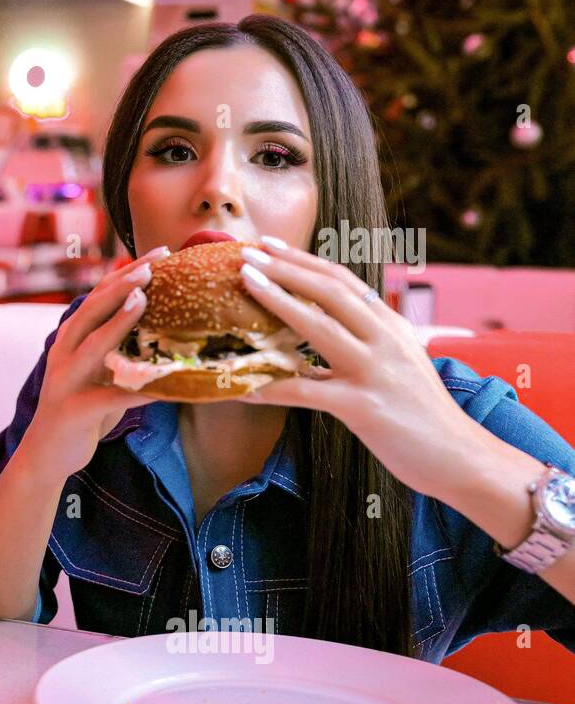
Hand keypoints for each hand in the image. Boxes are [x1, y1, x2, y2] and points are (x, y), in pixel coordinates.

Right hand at [22, 246, 171, 480]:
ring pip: (93, 344)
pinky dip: (135, 389)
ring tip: (144, 299)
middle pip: (92, 310)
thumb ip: (117, 348)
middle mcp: (63, 353)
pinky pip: (108, 396)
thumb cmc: (82, 410)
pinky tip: (161, 383)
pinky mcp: (74, 410)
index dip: (127, 273)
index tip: (159, 254)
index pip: (98, 296)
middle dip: (123, 285)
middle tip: (154, 265)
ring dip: (118, 321)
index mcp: (70, 339)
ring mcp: (65, 381)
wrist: (47, 455)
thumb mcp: (97, 372)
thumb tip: (163, 327)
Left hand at [236, 238, 480, 495]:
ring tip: (245, 284)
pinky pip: (306, 391)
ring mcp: (375, 370)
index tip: (270, 247)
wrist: (460, 457)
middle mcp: (386, 339)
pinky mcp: (363, 406)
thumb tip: (314, 342)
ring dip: (277, 301)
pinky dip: (271, 389)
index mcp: (392, 326)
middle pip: (330, 290)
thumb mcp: (396, 366)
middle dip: (286, 268)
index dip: (304, 261)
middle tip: (248, 254)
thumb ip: (362, 347)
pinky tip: (243, 389)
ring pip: (318, 326)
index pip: (344, 282)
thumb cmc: (422, 416)